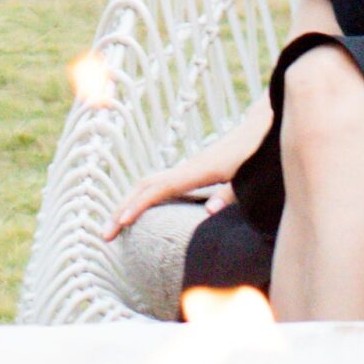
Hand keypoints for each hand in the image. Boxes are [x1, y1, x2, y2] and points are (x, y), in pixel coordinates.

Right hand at [103, 123, 258, 239]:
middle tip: (104, 235)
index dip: (138, 206)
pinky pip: (158, 185)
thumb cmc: (254, 153)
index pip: (159, 189)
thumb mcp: (246, 177)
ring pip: (148, 184)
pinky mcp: (190, 172)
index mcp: (197, 172)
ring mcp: (186, 169)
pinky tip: (139, 213)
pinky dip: (142, 198)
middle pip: (144, 186)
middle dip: (122, 209)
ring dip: (128, 203)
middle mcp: (186, 169)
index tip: (121, 222)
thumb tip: (208, 213)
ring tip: (114, 227)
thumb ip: (227, 195)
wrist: (259, 128)